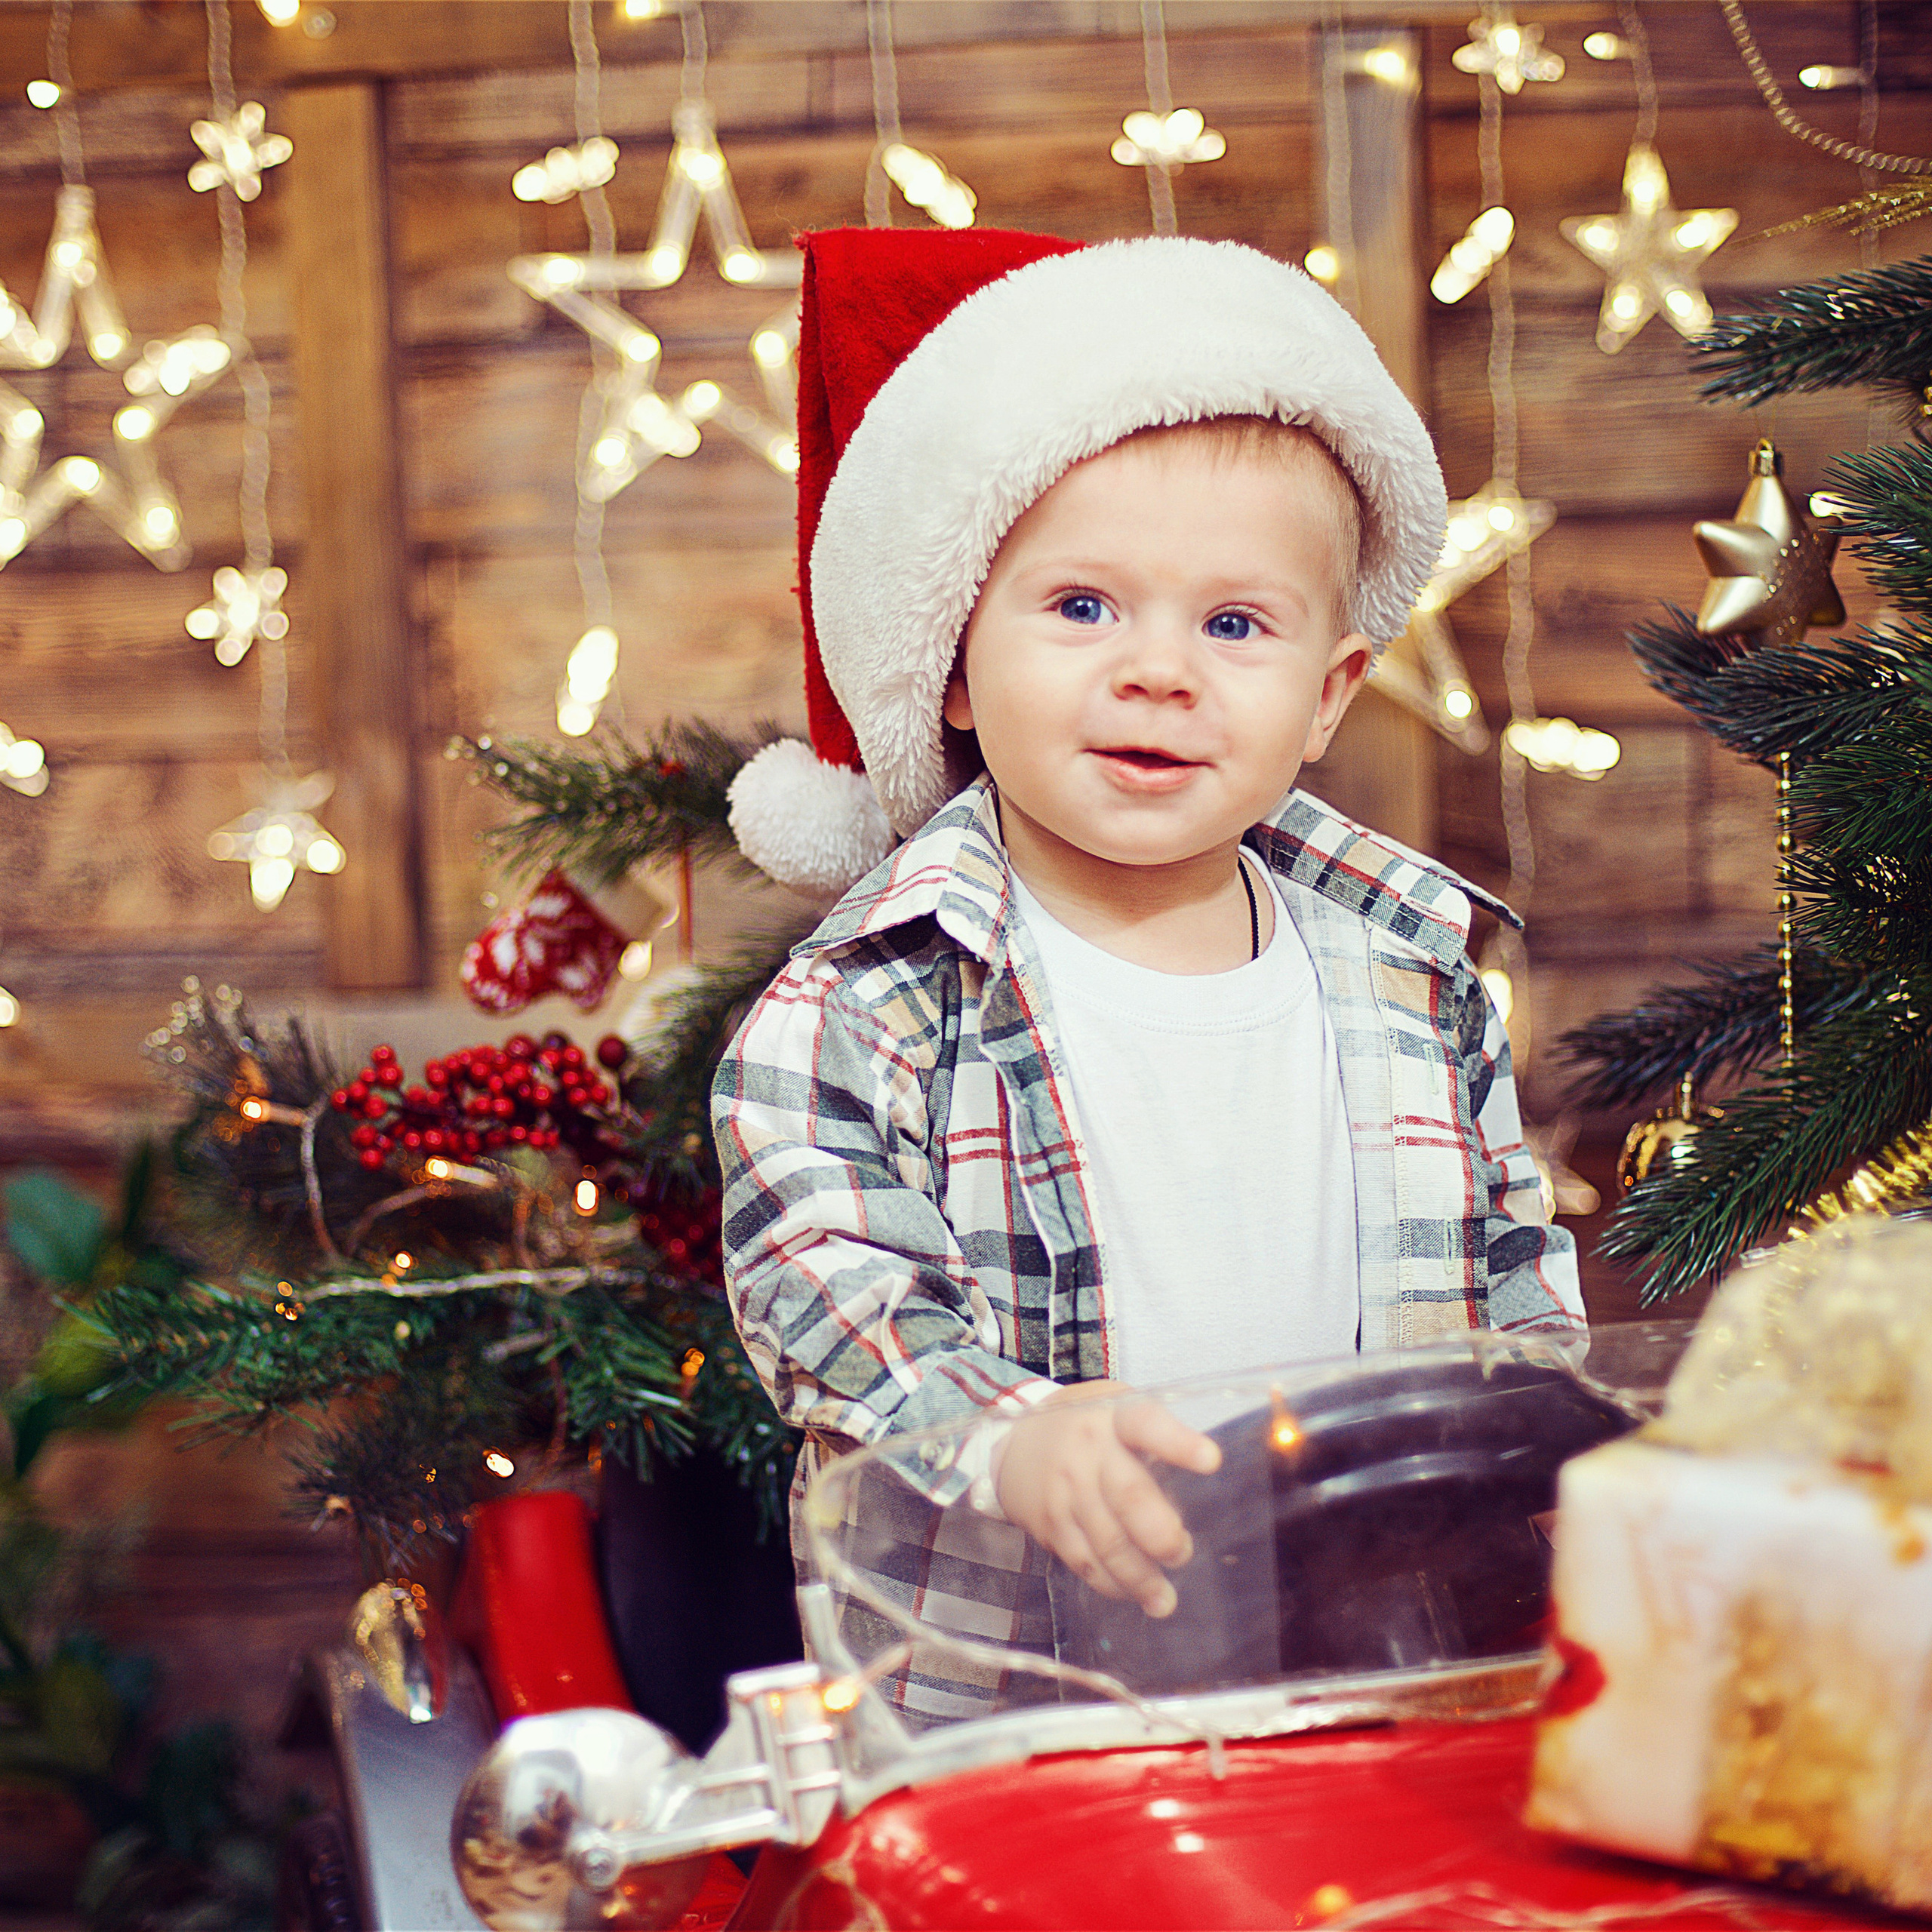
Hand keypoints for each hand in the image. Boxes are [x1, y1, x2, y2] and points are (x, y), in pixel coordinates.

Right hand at [994, 1381, 1220, 1617]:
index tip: (1212, 1461)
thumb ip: (1155, 1437)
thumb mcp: (1116, 1409)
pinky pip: (1085, 1562)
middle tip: (1181, 1553)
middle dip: (1162, 1535)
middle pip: (1130, 1497)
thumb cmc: (1086, 1428)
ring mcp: (1066, 1491)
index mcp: (1114, 1418)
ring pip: (1108, 1543)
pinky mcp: (1051, 1524)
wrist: (1012, 1444)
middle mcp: (1088, 1453)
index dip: (1179, 1444)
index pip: (1148, 1425)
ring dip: (1141, 1578)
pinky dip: (1113, 1585)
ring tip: (1165, 1600)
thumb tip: (1208, 1482)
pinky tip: (1133, 1593)